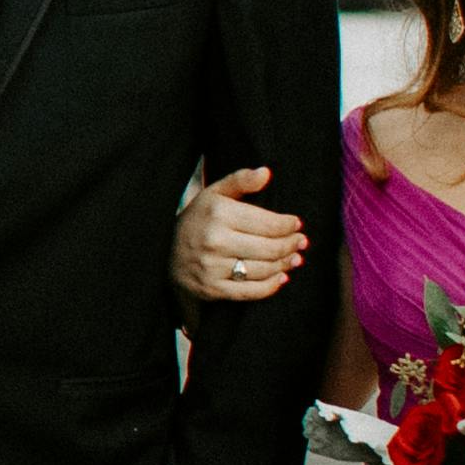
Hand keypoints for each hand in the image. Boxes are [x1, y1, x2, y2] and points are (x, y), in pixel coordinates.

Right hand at [173, 168, 305, 305]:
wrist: (163, 252)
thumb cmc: (198, 220)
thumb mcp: (214, 194)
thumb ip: (240, 180)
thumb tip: (266, 173)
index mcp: (218, 214)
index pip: (270, 224)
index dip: (290, 226)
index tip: (296, 225)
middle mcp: (214, 241)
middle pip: (271, 248)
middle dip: (292, 245)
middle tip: (300, 242)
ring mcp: (212, 267)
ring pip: (265, 269)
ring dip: (285, 265)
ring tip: (294, 258)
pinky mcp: (212, 289)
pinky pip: (252, 292)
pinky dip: (272, 286)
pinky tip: (281, 277)